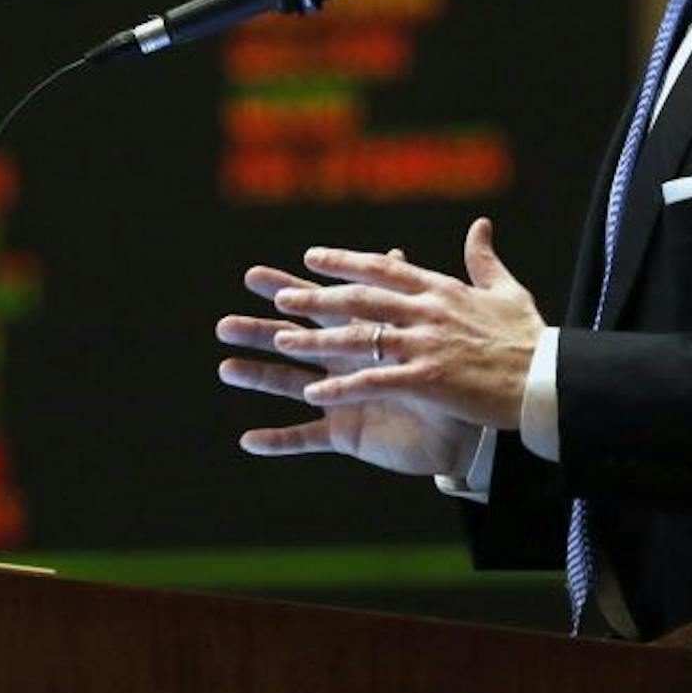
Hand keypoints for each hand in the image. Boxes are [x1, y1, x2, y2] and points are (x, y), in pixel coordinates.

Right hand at [218, 252, 479, 476]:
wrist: (468, 425)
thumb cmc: (449, 373)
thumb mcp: (425, 330)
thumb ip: (402, 295)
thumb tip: (394, 252)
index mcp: (358, 334)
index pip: (315, 305)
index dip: (285, 290)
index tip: (252, 276)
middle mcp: (340, 363)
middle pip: (291, 341)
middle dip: (257, 332)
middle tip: (223, 324)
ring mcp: (337, 398)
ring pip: (288, 385)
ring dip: (257, 377)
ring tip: (225, 368)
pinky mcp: (343, 432)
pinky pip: (306, 439)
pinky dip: (278, 441)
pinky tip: (248, 440)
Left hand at [265, 217, 543, 430]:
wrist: (549, 380)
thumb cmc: (530, 339)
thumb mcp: (507, 291)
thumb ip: (484, 260)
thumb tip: (481, 225)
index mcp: (442, 289)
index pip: (384, 267)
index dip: (346, 261)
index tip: (313, 257)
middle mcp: (427, 311)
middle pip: (361, 298)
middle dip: (317, 296)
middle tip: (280, 295)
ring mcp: (426, 345)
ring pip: (359, 337)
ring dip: (317, 338)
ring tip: (281, 338)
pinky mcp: (428, 380)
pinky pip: (374, 381)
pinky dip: (342, 386)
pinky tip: (314, 394)